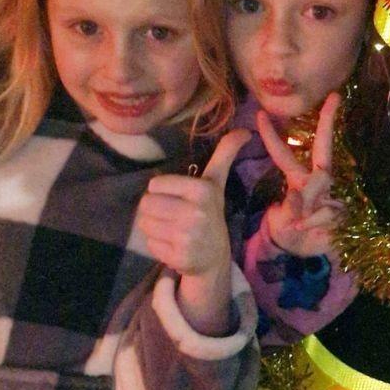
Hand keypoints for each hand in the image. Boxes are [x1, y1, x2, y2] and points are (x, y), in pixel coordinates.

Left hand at [135, 128, 250, 282]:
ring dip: (153, 227)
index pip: (154, 185)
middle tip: (171, 216)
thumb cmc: (209, 212)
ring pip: (144, 224)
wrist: (215, 257)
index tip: (178, 199)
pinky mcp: (179, 258)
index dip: (162, 192)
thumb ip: (225, 154)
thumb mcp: (216, 182)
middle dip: (154, 210)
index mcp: (203, 190)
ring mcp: (188, 237)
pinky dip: (157, 245)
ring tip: (171, 229)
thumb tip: (245, 131)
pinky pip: (150, 245)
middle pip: (146, 204)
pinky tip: (172, 245)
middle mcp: (196, 213)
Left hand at [257, 92, 345, 258]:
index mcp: (298, 180)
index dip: (272, 136)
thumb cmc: (291, 232)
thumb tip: (300, 196)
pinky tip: (312, 230)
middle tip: (334, 97)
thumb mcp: (282, 222)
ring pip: (321, 183)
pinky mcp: (343, 208)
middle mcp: (318, 181)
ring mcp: (333, 192)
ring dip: (307, 204)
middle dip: (328, 121)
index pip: (284, 154)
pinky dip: (315, 222)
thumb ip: (290, 209)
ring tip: (299, 224)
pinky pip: (327, 210)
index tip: (260, 115)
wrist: (309, 253)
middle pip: (324, 147)